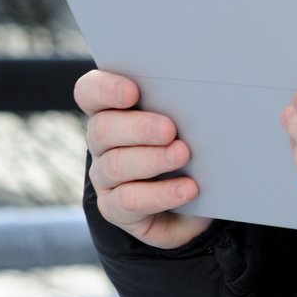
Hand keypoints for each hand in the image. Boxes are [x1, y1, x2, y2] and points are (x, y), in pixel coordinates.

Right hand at [76, 68, 215, 249]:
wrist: (198, 199)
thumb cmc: (192, 147)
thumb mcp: (190, 121)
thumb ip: (185, 104)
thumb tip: (205, 94)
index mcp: (114, 109)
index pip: (90, 92)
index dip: (105, 88)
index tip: (132, 92)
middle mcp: (103, 142)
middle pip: (102, 129)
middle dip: (138, 128)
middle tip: (169, 130)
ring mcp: (105, 176)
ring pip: (115, 165)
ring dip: (152, 160)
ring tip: (183, 155)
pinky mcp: (115, 208)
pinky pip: (128, 201)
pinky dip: (161, 194)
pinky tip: (188, 189)